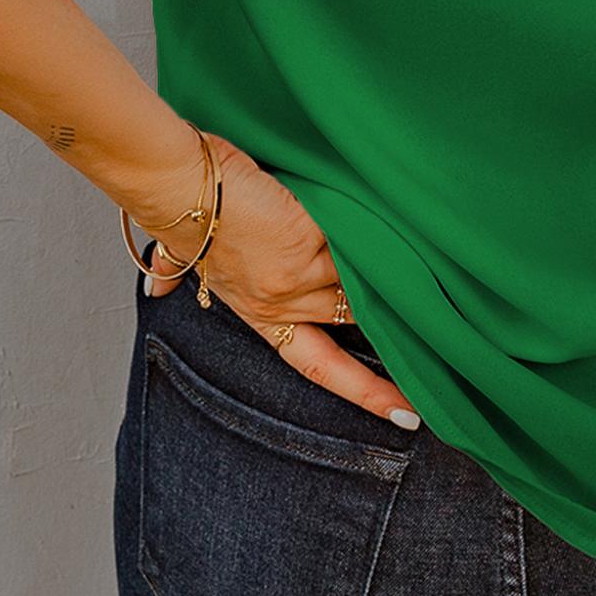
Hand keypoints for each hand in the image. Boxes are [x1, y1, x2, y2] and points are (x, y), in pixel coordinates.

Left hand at [141, 133, 421, 431]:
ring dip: (388, 263)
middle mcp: (281, 303)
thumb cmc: (180, 211)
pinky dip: (376, 229)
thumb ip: (179, 273)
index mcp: (257, 313)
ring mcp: (298, 273)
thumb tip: (157, 286)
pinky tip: (401, 222)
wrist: (176, 183)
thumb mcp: (184, 256)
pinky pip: (357, 239)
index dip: (363, 390)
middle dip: (393, 319)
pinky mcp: (310, 238)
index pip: (317, 364)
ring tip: (425, 255)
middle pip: (354, 318)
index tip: (404, 411)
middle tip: (437, 327)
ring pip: (361, 276)